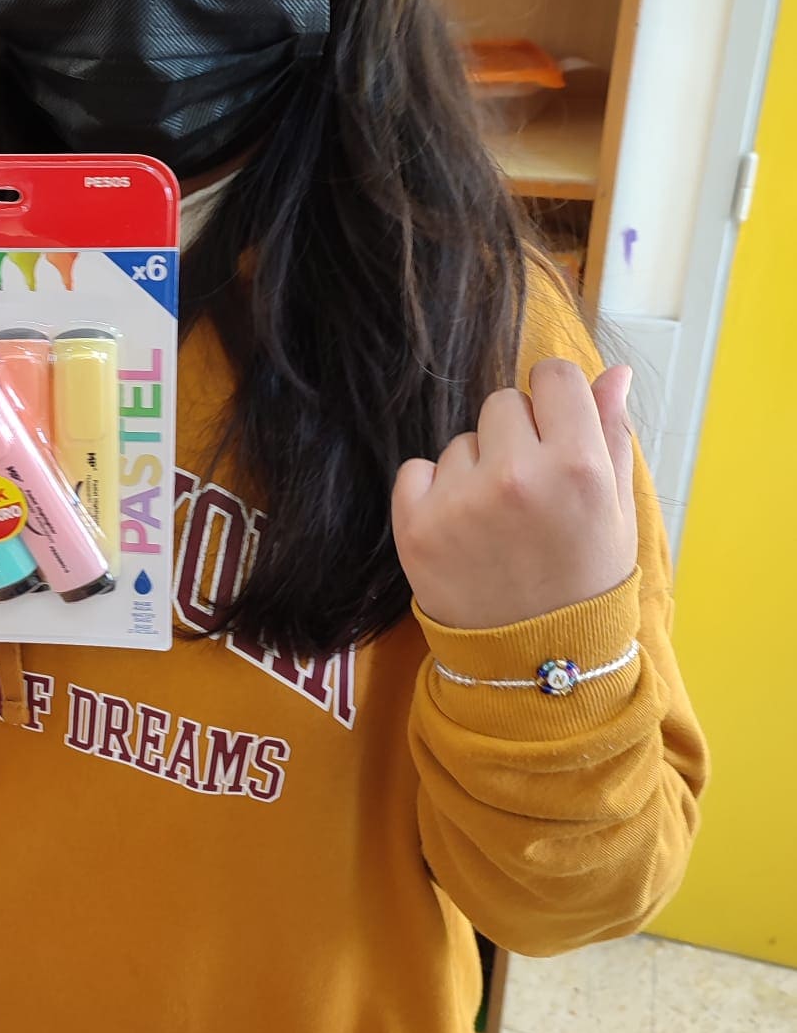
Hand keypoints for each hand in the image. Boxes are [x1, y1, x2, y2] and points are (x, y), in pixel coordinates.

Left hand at [392, 360, 637, 631]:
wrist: (534, 661)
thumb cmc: (584, 580)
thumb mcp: (616, 510)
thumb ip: (612, 433)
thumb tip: (612, 372)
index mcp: (577, 466)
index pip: (552, 375)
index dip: (555, 402)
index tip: (554, 434)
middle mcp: (517, 476)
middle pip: (502, 403)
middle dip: (516, 437)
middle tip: (529, 495)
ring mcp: (461, 500)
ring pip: (461, 442)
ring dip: (476, 471)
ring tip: (498, 525)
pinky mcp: (415, 524)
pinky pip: (417, 470)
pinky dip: (432, 494)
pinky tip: (461, 533)